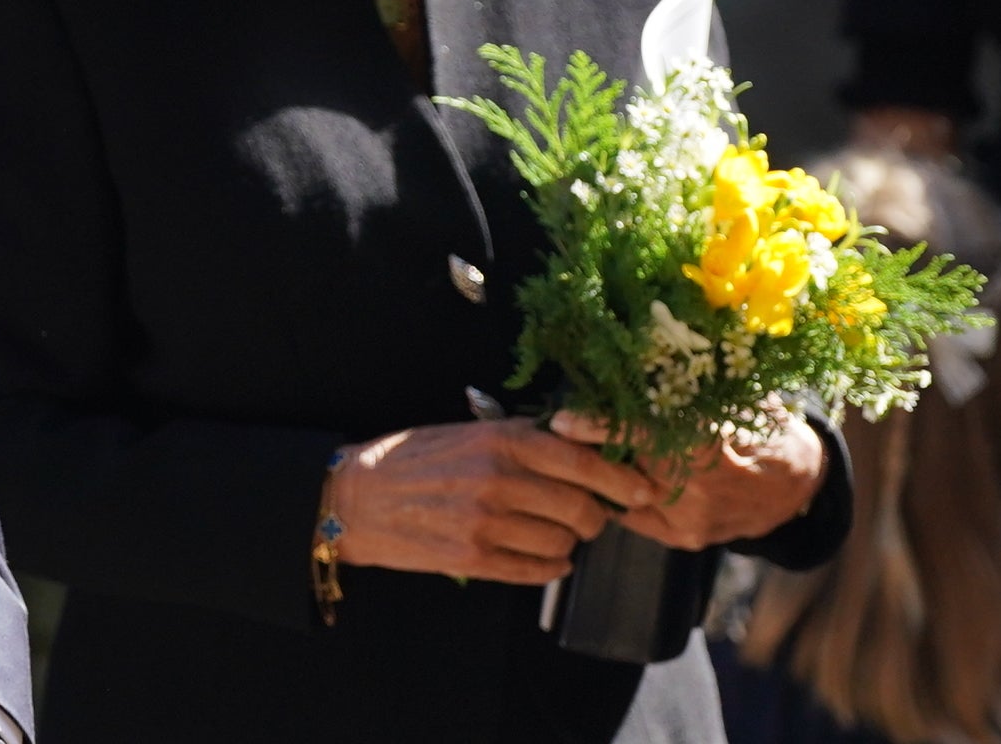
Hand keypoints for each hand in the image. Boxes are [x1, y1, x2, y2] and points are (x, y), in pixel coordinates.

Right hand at [328, 419, 659, 585]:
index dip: (622, 479)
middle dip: (594, 517)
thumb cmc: (414, 458)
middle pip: (582, 508)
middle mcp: (498, 479)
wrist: (357, 496)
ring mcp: (485, 522)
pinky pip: (537, 570)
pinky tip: (536, 555)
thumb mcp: (467, 430)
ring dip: (566, 543)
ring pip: (563, 544)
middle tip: (586, 516)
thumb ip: (520, 440)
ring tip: (548, 534)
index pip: (582, 460)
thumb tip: (581, 450)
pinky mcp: (473, 559)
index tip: (644, 491)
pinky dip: (547, 567)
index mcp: (500, 439)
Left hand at [550, 404, 822, 550]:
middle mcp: (698, 488)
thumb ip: (685, 386)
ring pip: (623, 493)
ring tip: (579, 449)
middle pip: (624, 466)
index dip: (597, 427)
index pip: (639, 435)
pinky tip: (610, 474)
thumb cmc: (757, 426)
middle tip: (560, 429)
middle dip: (590, 448)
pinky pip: (633, 515)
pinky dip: (619, 493)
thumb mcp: (729, 398)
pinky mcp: (684, 538)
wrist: (796, 485)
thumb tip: (631, 355)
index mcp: (709, 444)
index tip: (559, 419)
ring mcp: (690, 519)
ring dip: (601, 471)